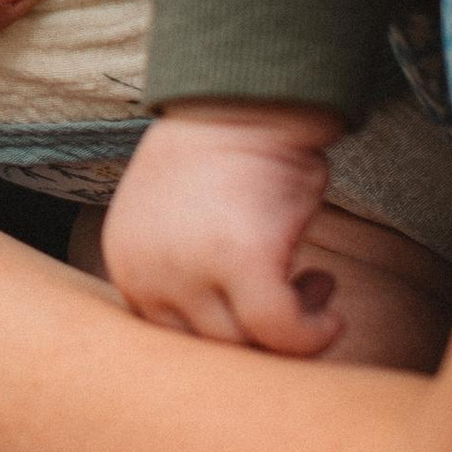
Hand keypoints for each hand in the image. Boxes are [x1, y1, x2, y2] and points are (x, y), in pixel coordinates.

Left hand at [98, 102, 343, 355]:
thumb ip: (183, 278)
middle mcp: (144, 270)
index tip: (257, 308)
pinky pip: (284, 330)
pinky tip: (327, 296)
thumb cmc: (217, 161)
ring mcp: (187, 268)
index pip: (171, 341)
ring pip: (247, 346)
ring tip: (313, 284)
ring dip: (291, 328)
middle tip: (296, 297)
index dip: (225, 333)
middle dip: (260, 336)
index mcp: (124, 261)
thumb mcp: (175, 226)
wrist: (240, 101)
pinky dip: (315, 328)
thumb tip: (226, 342)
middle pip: (208, 351)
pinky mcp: (240, 261)